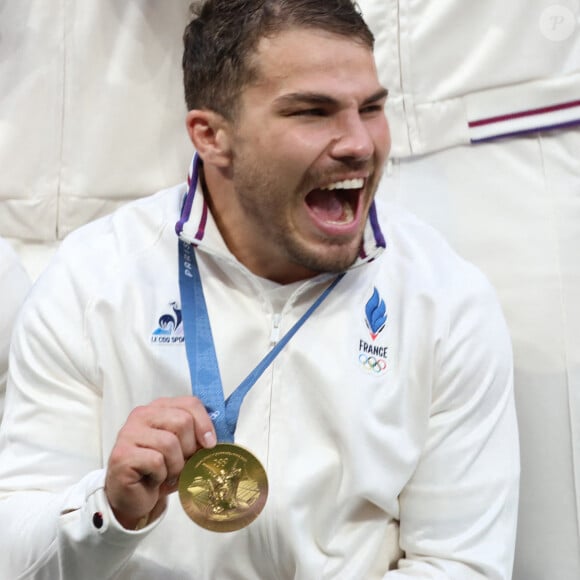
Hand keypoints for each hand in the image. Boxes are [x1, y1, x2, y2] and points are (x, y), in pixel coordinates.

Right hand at [105, 396, 216, 528]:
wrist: (134, 496)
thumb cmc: (161, 470)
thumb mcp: (184, 449)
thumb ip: (197, 437)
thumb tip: (217, 438)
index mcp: (159, 407)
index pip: (189, 403)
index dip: (204, 424)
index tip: (210, 443)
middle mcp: (142, 415)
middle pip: (182, 421)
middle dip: (189, 448)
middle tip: (183, 463)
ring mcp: (128, 433)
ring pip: (169, 443)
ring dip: (175, 465)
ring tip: (168, 473)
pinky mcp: (122, 455)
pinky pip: (155, 461)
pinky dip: (161, 475)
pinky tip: (153, 479)